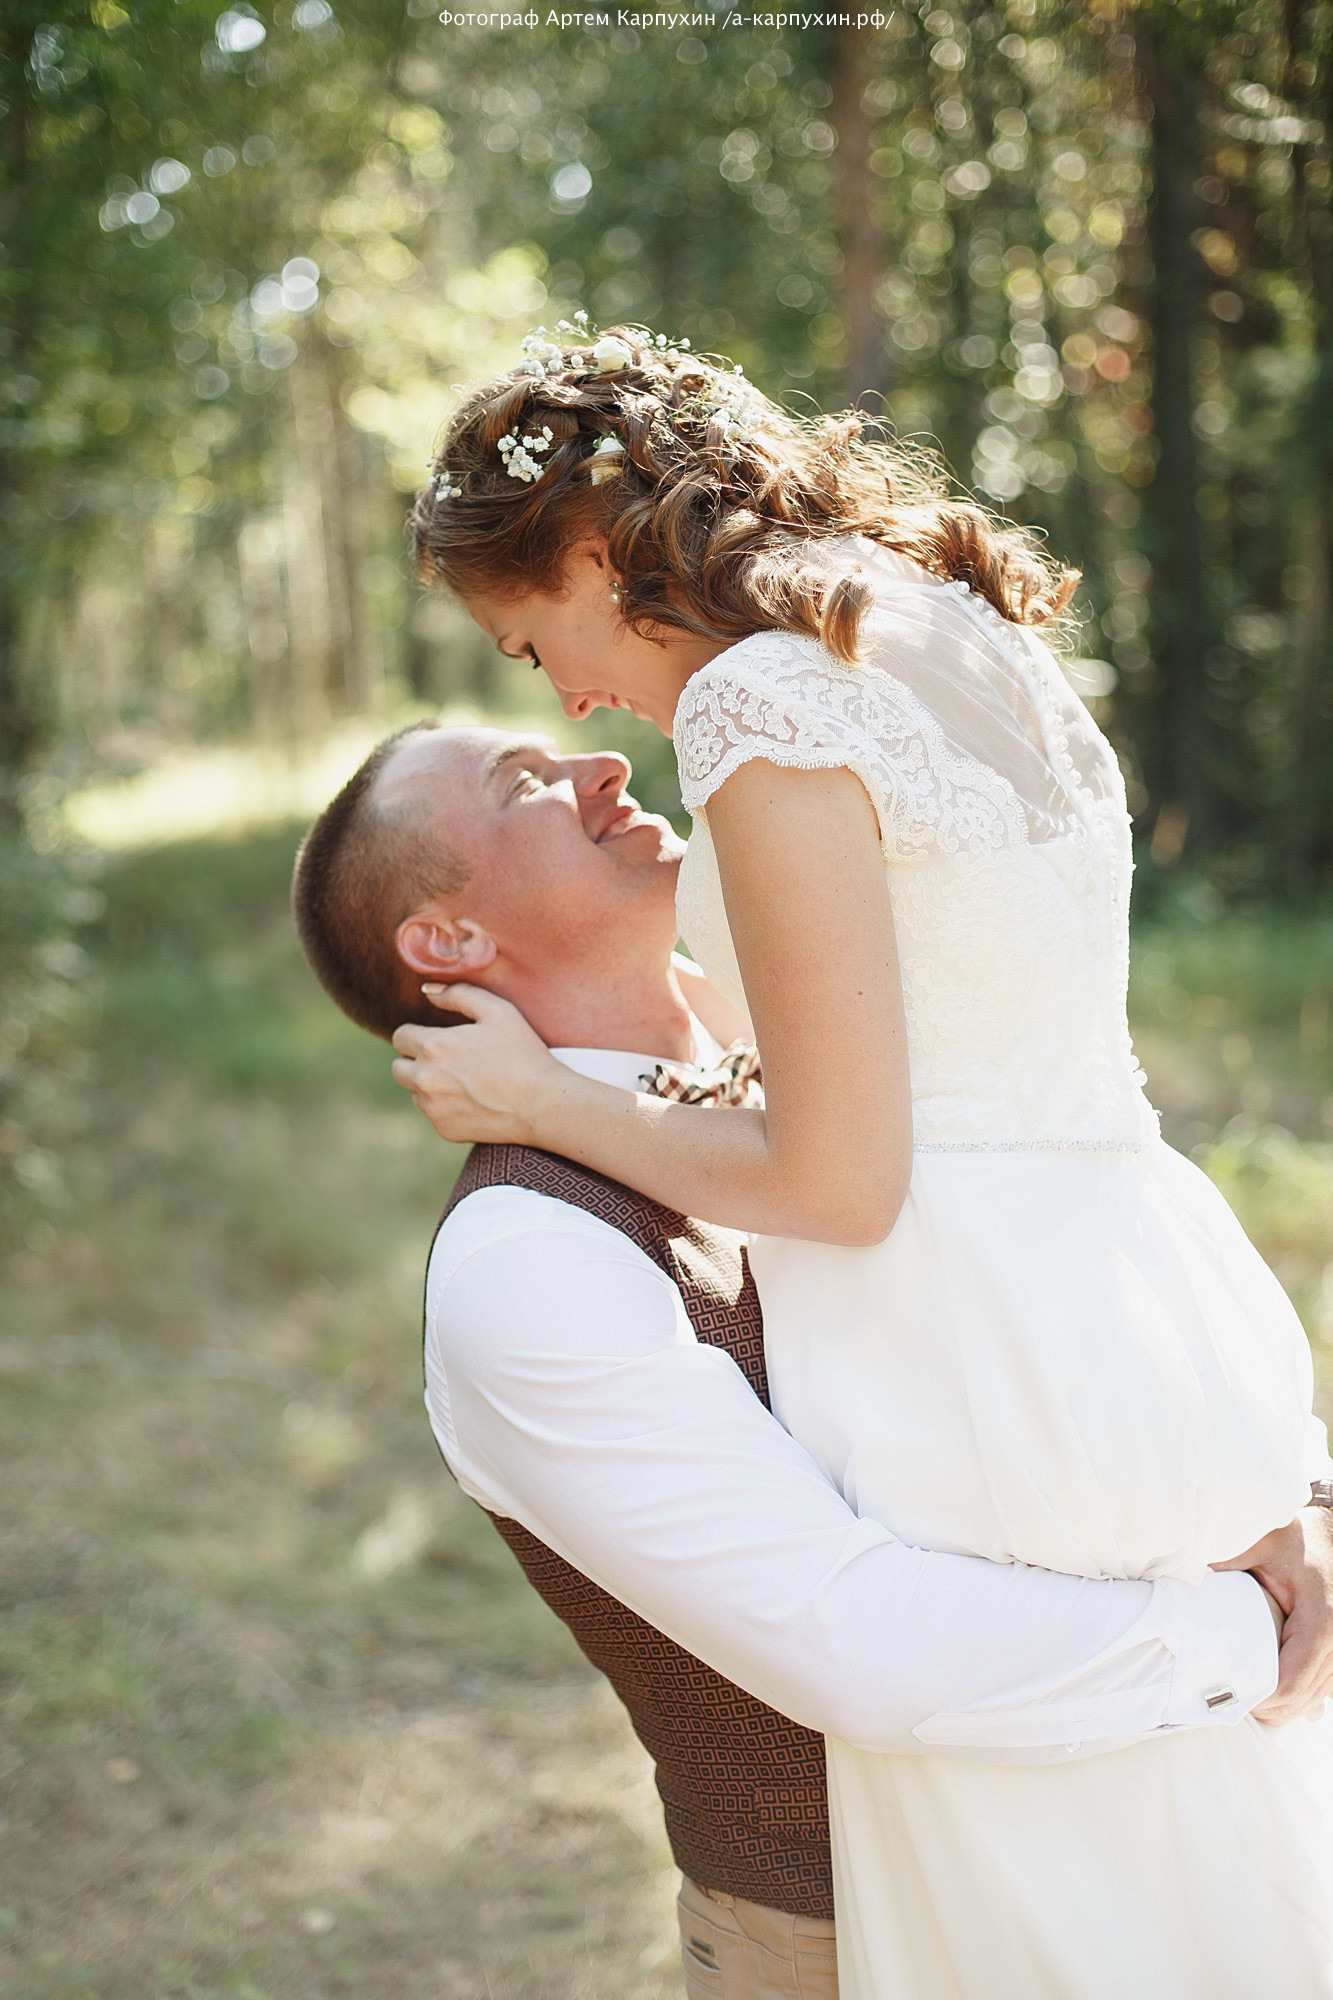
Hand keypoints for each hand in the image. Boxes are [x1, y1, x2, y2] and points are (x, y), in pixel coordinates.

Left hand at [390, 984, 562, 1145]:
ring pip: (414, 1092)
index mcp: (433, 1046)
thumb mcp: (498, 1010)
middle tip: (446, 1060)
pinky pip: (433, 1114)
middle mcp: (425, 1079)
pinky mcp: (444, 1129)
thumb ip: (458, 994)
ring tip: (464, 1081)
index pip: (400, 1037)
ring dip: (429, 1085)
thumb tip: (428, 991)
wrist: (542, 1104)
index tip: (435, 1038)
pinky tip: (473, 1100)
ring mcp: (432, 1108)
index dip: (416, 1035)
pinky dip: (445, 1107)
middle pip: (398, 1068)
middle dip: (415, 1061)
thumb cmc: (523, 1053)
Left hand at [1214, 1508, 1332, 1722]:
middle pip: (1300, 1698)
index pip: (1290, 1680)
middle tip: (1224, 1700)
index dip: (1259, 1695)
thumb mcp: (1263, 1541)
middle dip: (1264, 1706)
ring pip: (1312, 1699)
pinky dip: (1295, 1697)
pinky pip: (1319, 1689)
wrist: (1329, 1534)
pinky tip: (1267, 1694)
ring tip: (1241, 1698)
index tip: (1225, 1692)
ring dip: (1279, 1706)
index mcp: (1322, 1621)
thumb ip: (1230, 1557)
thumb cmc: (1296, 1538)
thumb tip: (1192, 1572)